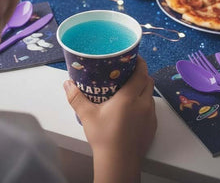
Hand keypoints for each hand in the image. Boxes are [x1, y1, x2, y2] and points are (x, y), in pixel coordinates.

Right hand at [64, 56, 156, 182]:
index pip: (141, 72)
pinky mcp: (153, 126)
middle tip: (128, 72)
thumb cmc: (104, 137)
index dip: (139, 62)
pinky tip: (134, 109)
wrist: (119, 163)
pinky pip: (152, 108)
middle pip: (148, 81)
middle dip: (141, 73)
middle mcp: (143, 103)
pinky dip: (145, 103)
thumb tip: (67, 83)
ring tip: (130, 89)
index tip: (133, 57)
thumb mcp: (87, 115)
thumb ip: (76, 97)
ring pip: (151, 94)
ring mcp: (151, 116)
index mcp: (129, 97)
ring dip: (143, 89)